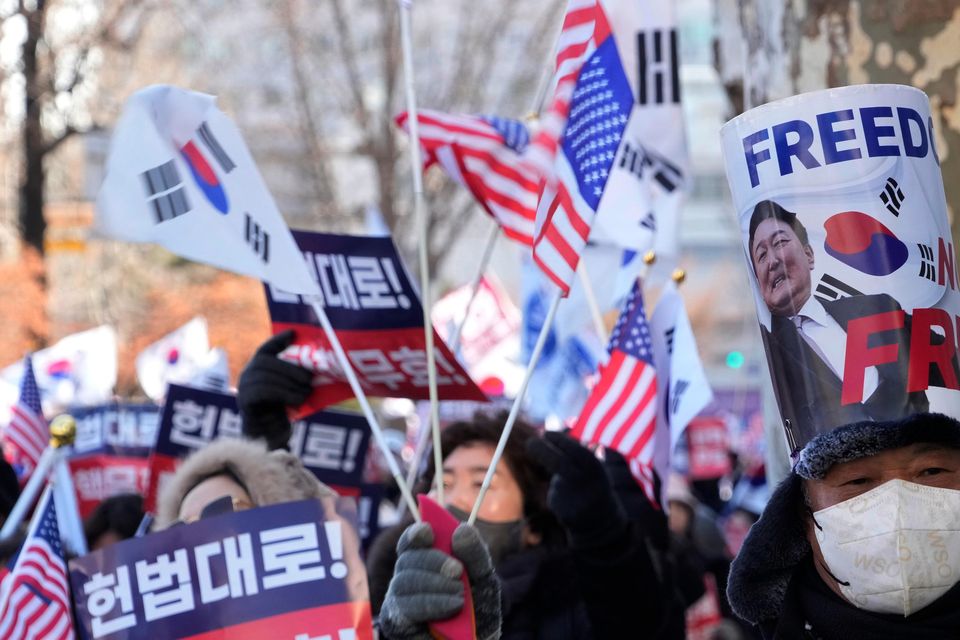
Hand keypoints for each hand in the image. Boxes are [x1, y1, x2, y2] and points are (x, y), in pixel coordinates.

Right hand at [237, 330, 312, 449]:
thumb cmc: (283, 411)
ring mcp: (243, 388)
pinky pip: (263, 392)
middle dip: (290, 369)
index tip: (293, 333)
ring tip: (306, 393)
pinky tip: (298, 401)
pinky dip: (284, 394)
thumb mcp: (291, 389)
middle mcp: (247, 375)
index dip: (277, 340)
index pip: (265, 349)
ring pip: (266, 377)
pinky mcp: (245, 402)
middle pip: (266, 362)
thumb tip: (318, 364)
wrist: (270, 437)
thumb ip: (296, 377)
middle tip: (309, 379)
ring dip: (290, 384)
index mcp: (257, 369)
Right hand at [379, 522, 500, 639]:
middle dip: (433, 560)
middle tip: (458, 571)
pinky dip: (432, 603)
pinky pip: (406, 606)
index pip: (411, 541)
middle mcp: (408, 577)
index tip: (429, 531)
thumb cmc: (478, 611)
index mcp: (425, 561)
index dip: (416, 533)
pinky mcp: (396, 622)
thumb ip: (475, 554)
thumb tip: (461, 529)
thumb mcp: (484, 579)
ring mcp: (399, 599)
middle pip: (407, 557)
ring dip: (436, 584)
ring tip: (461, 596)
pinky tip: (453, 606)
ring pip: (404, 579)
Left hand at [526, 431, 626, 549]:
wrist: (602, 520)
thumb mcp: (592, 467)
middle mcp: (585, 482)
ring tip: (574, 491)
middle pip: (558, 462)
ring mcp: (574, 497)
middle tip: (530, 442)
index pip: (574, 449)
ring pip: (557, 481)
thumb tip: (546, 433)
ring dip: (559, 481)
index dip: (558, 439)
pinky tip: (572, 504)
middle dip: (541, 450)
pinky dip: (560, 496)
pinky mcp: (563, 510)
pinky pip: (555, 496)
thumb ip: (574, 452)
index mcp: (595, 468)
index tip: (545, 433)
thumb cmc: (593, 485)